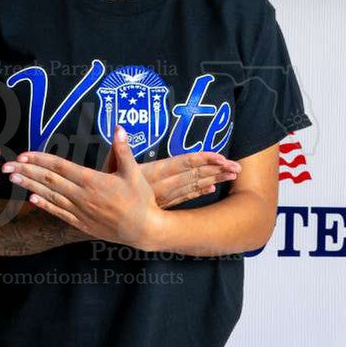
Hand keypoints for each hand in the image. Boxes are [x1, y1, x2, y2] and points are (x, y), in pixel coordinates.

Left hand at [1, 125, 162, 248]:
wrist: (144, 230)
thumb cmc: (141, 199)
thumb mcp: (134, 172)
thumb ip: (123, 150)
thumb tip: (119, 128)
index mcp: (93, 181)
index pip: (60, 167)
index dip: (40, 160)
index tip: (23, 154)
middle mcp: (82, 196)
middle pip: (48, 180)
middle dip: (25, 171)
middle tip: (6, 166)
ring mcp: (80, 211)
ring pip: (49, 196)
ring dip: (29, 186)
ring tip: (12, 179)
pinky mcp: (81, 223)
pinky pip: (58, 212)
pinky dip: (44, 205)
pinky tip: (31, 199)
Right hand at [106, 144, 240, 206]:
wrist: (108, 219)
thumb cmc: (108, 190)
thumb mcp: (111, 167)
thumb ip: (119, 148)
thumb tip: (119, 127)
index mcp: (154, 174)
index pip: (183, 163)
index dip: (203, 159)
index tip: (220, 156)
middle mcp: (163, 186)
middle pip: (194, 175)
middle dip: (216, 170)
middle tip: (237, 167)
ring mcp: (165, 197)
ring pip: (193, 186)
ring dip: (213, 180)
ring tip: (231, 175)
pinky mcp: (164, 205)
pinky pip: (185, 198)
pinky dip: (199, 192)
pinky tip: (211, 189)